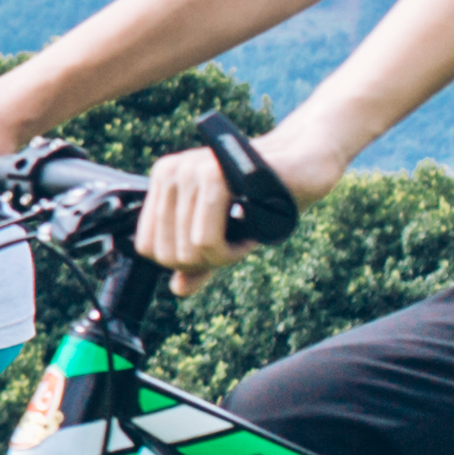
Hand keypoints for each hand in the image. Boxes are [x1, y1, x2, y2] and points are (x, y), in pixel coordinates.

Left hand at [134, 112, 344, 291]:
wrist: (305, 164)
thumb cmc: (265, 197)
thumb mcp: (225, 232)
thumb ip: (199, 259)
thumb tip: (177, 290)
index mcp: (162, 180)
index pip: (147, 247)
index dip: (184, 262)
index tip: (217, 246)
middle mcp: (169, 172)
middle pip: (169, 255)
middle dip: (208, 261)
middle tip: (238, 240)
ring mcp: (188, 170)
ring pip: (188, 251)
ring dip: (226, 256)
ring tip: (248, 231)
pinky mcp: (212, 175)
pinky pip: (206, 241)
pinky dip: (234, 250)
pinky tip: (253, 230)